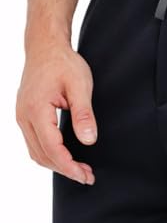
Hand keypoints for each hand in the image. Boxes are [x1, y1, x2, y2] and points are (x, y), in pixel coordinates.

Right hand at [16, 39, 96, 184]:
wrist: (45, 47)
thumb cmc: (63, 63)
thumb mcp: (80, 85)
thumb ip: (84, 114)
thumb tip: (88, 140)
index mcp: (36, 110)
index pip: (52, 148)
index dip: (69, 166)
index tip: (85, 175)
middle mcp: (24, 117)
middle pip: (42, 155)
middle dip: (64, 169)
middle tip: (87, 176)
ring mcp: (21, 117)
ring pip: (36, 151)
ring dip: (57, 164)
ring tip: (79, 169)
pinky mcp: (25, 115)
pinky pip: (34, 142)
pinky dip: (49, 153)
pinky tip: (66, 155)